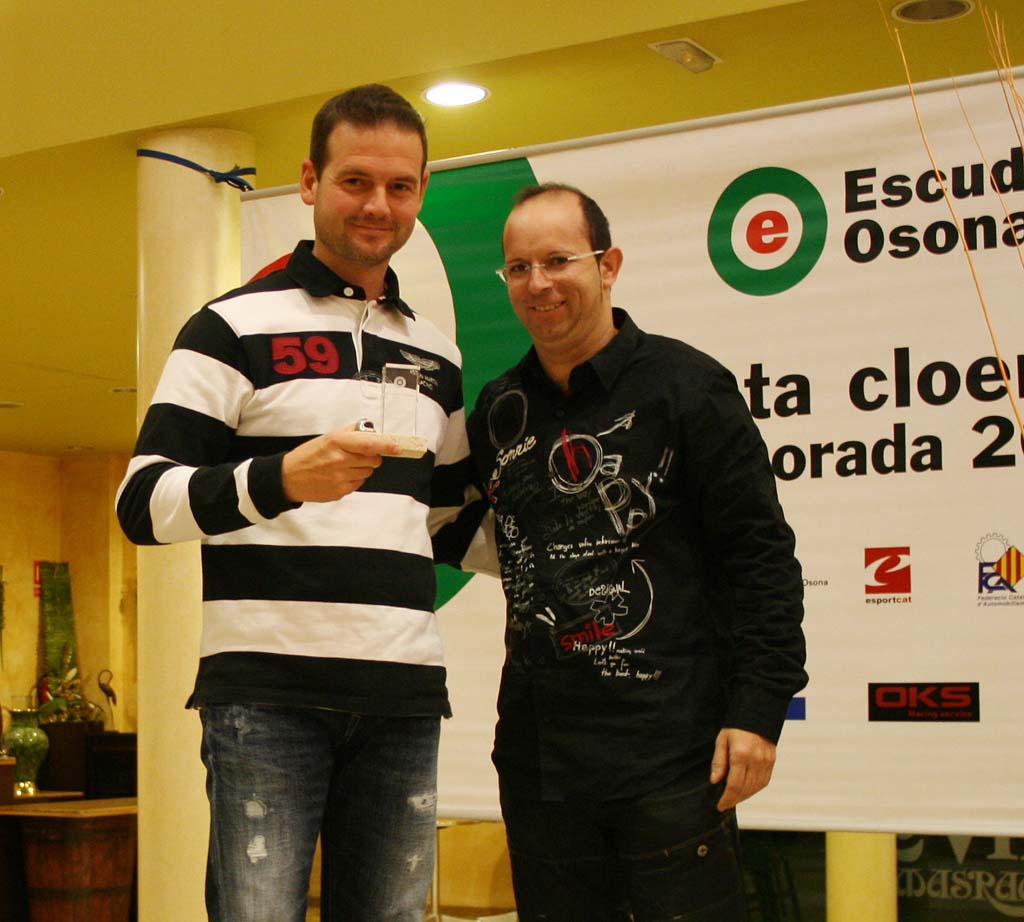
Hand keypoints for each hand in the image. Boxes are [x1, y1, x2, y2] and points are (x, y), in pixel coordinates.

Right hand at [281, 425, 401, 502]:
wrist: (289, 477)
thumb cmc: (308, 455)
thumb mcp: (327, 437)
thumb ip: (350, 432)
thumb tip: (371, 431)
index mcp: (337, 442)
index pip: (370, 444)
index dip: (387, 445)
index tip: (397, 446)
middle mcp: (340, 460)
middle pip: (374, 460)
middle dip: (372, 456)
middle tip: (359, 454)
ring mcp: (341, 478)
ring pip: (368, 473)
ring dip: (362, 468)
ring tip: (344, 465)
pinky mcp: (341, 491)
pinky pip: (359, 484)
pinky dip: (354, 479)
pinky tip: (340, 475)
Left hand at [709, 727, 775, 810]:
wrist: (756, 714)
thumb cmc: (736, 727)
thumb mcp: (722, 741)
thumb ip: (718, 762)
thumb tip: (714, 781)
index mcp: (741, 755)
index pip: (734, 785)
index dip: (727, 798)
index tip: (720, 805)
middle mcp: (755, 760)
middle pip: (745, 789)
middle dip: (734, 799)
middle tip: (725, 804)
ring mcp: (766, 762)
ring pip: (755, 788)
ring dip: (744, 797)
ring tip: (734, 799)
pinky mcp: (772, 762)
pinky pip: (764, 782)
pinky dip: (754, 790)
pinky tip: (746, 791)